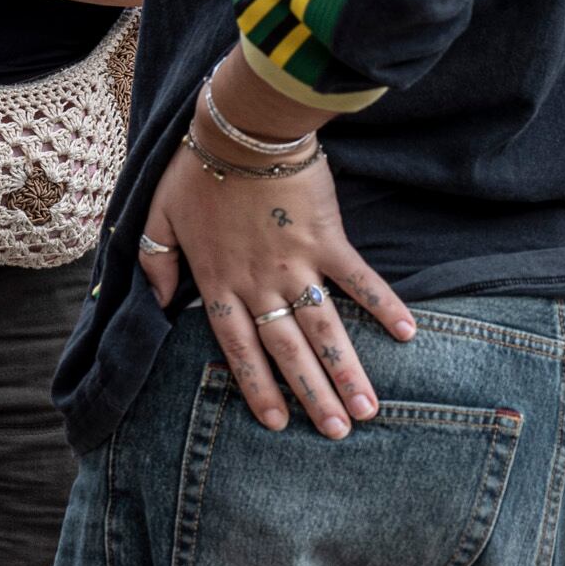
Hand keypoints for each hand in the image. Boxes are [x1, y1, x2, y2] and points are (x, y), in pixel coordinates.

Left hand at [137, 72, 416, 438]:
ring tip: (368, 410)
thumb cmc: (196, 172)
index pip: (238, 349)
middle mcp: (259, 284)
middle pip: (287, 351)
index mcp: (219, 284)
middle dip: (312, 396)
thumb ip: (156, 263)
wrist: (243, 130)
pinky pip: (360, 279)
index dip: (257, 387)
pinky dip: (384, 305)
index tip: (277, 423)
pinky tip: (408, 334)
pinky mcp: (328, 239)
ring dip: (348, 370)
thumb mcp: (157, 218)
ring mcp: (296, 264)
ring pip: (324, 328)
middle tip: (337, 434)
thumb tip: (163, 300)